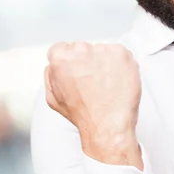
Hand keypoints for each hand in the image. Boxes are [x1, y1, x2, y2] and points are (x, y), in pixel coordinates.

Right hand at [45, 41, 142, 166]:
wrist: (108, 124)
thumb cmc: (84, 115)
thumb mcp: (54, 98)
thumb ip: (51, 76)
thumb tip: (55, 66)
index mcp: (61, 57)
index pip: (63, 49)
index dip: (72, 62)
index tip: (79, 71)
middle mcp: (81, 50)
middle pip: (84, 48)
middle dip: (89, 62)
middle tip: (94, 82)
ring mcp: (103, 50)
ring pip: (103, 52)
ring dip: (106, 64)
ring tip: (107, 85)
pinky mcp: (122, 54)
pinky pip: (120, 55)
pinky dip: (121, 66)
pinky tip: (117, 82)